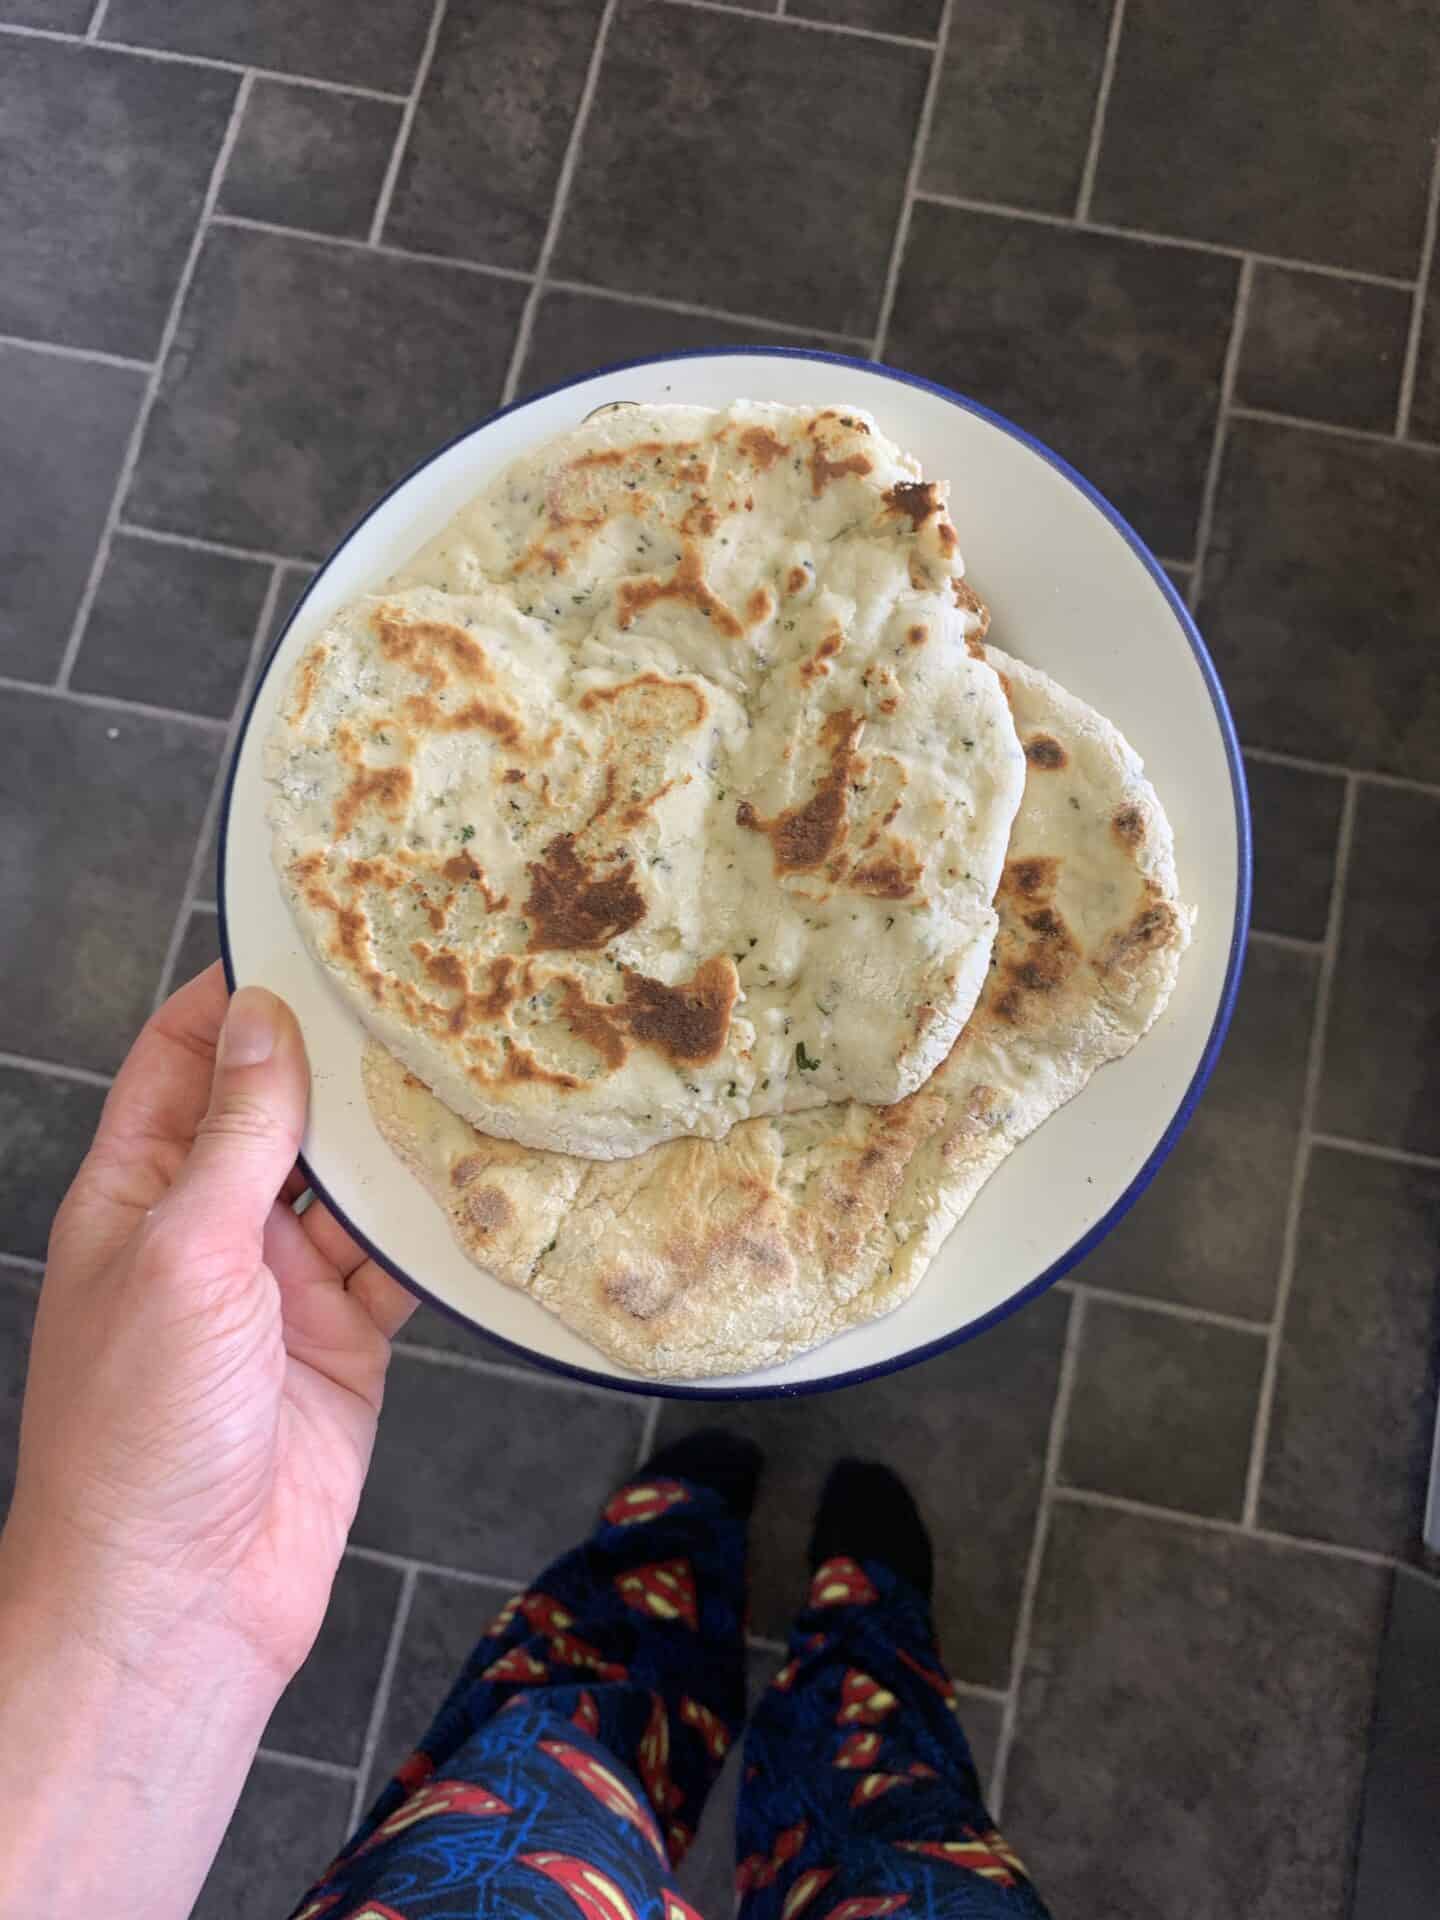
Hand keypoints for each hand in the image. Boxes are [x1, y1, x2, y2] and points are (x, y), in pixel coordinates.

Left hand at [2, 963, 415, 1686]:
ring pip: (351, 1183)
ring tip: (471, 1066)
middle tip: (423, 990)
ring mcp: (282, 1284)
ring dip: (400, 1138)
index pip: (184, 1060)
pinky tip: (489, 1181)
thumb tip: (262, 1020)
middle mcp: (211, 1226)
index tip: (307, 931)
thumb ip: (235, 1137)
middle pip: (282, 1111)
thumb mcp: (182, 1252)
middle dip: (340, 1056)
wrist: (181, 1599)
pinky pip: (400, 1263)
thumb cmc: (141, 1427)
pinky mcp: (348, 1339)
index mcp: (139, 1191)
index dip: (236, 994)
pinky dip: (440, 1228)